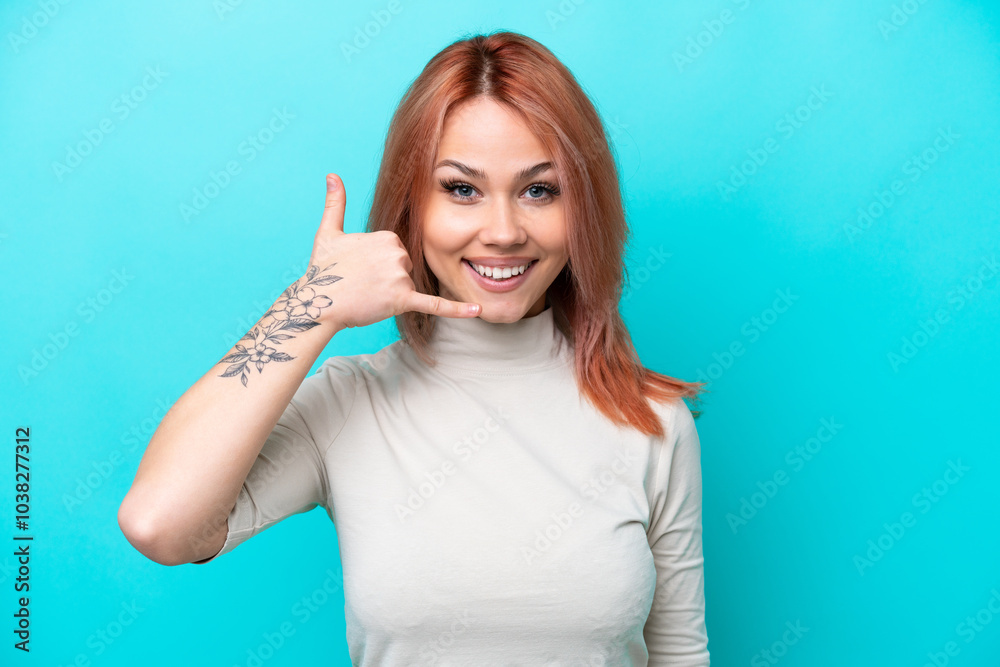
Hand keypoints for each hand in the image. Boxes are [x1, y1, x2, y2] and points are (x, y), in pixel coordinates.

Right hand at [301, 173, 481, 329]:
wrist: (318, 301)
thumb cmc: (323, 269)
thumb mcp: (328, 232)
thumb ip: (335, 203)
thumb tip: (332, 175)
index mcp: (388, 236)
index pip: (399, 251)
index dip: (382, 263)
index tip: (362, 267)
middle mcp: (397, 253)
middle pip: (406, 267)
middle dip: (389, 278)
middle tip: (364, 282)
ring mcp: (400, 276)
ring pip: (409, 285)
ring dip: (393, 293)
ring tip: (368, 293)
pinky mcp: (402, 300)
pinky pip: (434, 304)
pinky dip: (457, 309)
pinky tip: (478, 312)